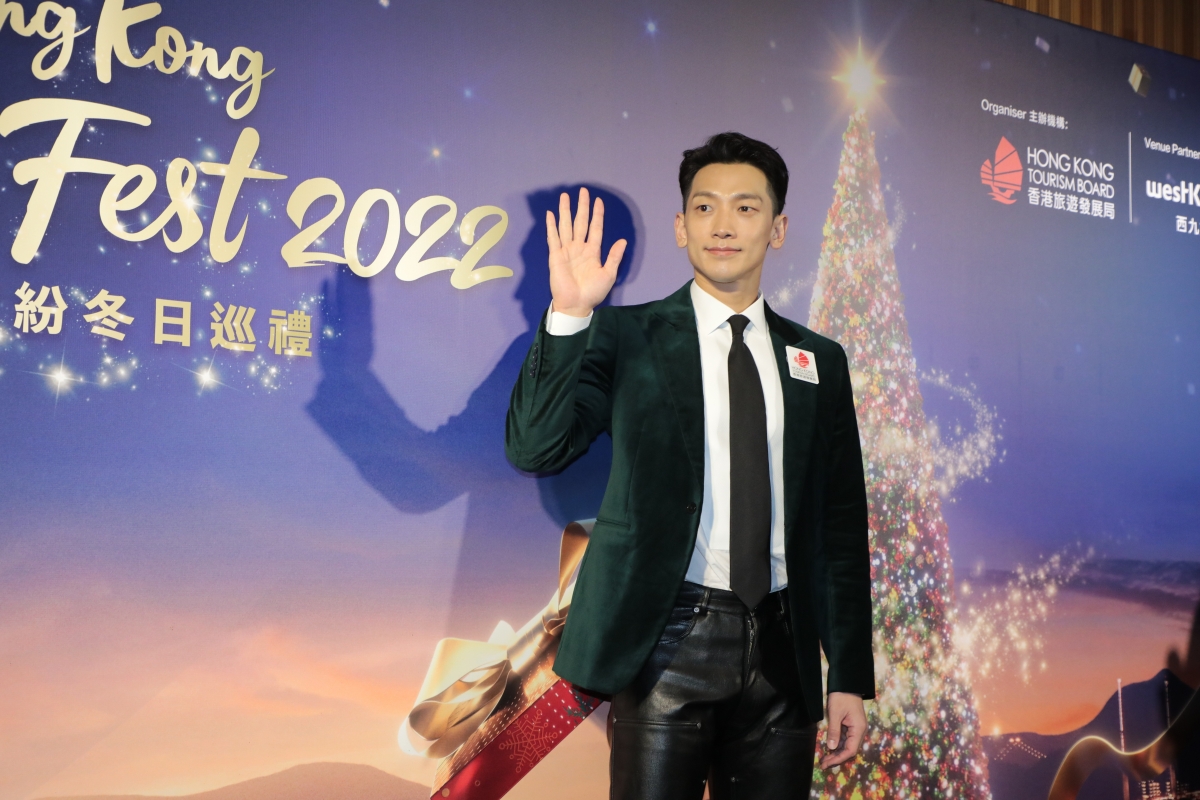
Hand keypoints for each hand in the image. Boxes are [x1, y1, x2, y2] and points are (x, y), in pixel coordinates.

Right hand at [546, 187, 626, 316]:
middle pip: (580, 222)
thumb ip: (614, 257)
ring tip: (564, 196)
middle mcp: (579, 247)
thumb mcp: (608, 274)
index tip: (598, 201)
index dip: (597, 215)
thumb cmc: (593, 292)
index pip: (595, 228)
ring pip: (566, 226)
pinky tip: (550, 214)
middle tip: (583, 191)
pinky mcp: (556, 256)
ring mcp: (566, 251)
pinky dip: (551, 226)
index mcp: (593, 251)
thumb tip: (623, 240)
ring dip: (565, 211)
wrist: (576, 304)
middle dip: (581, 206)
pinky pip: (553, 238)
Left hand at [819, 692, 866, 768]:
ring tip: (824, 759)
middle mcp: (859, 731)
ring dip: (836, 752)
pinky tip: (829, 749)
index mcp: (858, 729)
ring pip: (847, 745)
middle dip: (836, 758)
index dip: (839, 758)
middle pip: (849, 750)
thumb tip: (831, 747)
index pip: (850, 750)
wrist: (846, 683)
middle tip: (823, 764)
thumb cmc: (841, 697)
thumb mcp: (835, 713)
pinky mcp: (851, 726)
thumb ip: (834, 731)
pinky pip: (845, 739)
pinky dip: (837, 744)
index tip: (827, 763)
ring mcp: (855, 728)